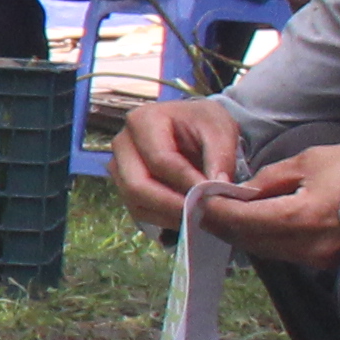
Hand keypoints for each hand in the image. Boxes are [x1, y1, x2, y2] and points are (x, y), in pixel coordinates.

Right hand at [110, 98, 251, 227]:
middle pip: (137, 185)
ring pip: (135, 202)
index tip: (212, 197)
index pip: (160, 160)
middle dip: (172, 205)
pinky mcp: (123, 185)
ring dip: (167, 216)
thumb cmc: (203, 123)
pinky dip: (163, 219)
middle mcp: (122, 144)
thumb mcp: (220, 129)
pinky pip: (138, 210)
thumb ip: (220, 156)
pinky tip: (187, 218)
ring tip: (199, 218)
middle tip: (202, 215)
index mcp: (142, 120)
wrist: (191, 126)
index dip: (186, 182)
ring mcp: (118, 167)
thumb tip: (217, 185)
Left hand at [202, 140, 339, 273]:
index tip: (198, 201)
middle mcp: (306, 245)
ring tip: (223, 218)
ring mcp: (318, 257)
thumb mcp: (310, 162)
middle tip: (202, 211)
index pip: (243, 220)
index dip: (217, 211)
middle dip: (224, 226)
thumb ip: (270, 179)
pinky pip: (285, 253)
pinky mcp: (326, 261)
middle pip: (251, 240)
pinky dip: (265, 240)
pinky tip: (255, 226)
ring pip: (267, 250)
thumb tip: (243, 192)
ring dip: (243, 235)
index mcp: (299, 218)